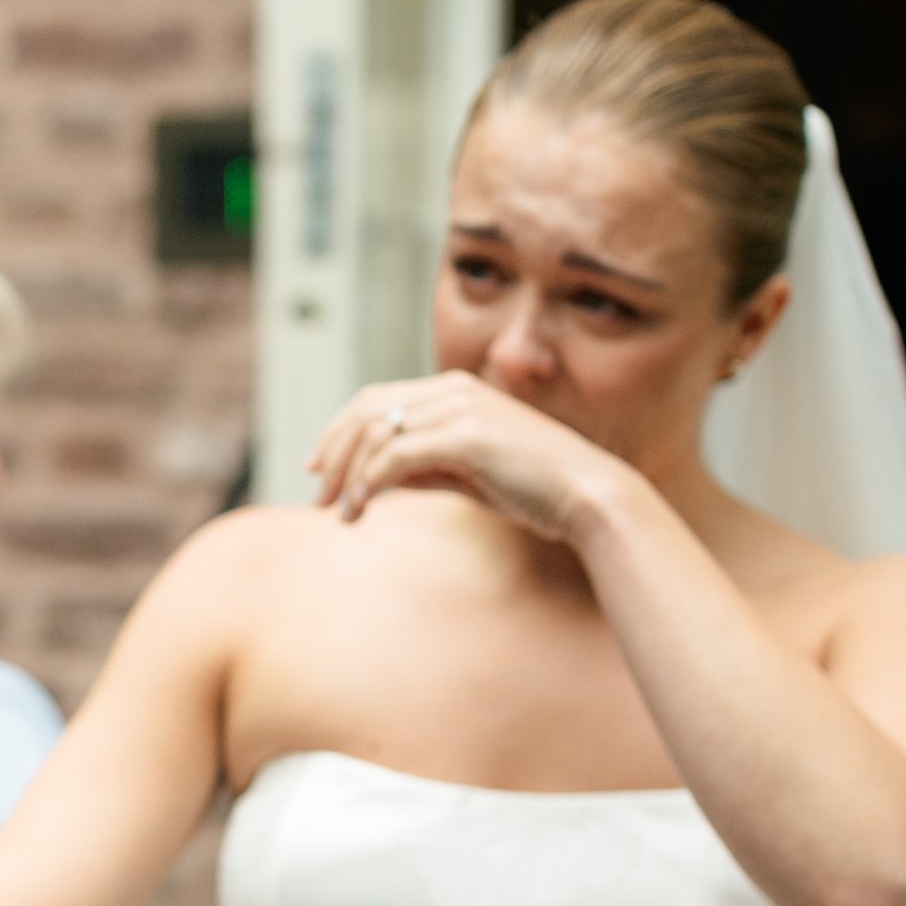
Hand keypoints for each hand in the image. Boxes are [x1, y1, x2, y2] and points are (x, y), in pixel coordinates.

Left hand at [309, 372, 626, 537]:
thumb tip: (376, 481)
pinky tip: (363, 509)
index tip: (318, 468)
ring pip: (375, 433)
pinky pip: (395, 457)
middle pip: (366, 410)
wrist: (587, 495)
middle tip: (320, 498)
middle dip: (333, 454)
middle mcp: (453, 390)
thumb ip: (424, 469)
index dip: (338, 432)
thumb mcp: (467, 475)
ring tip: (342, 515)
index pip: (377, 399)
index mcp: (454, 390)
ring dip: (349, 476)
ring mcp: (459, 409)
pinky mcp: (465, 437)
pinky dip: (370, 484)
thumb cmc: (534, 488)